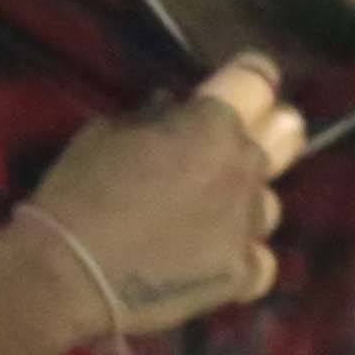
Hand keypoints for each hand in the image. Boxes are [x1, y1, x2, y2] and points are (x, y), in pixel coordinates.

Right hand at [25, 56, 303, 333]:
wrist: (65, 274)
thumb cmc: (77, 191)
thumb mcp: (107, 132)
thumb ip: (157, 117)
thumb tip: (178, 112)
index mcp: (211, 124)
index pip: (259, 80)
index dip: (249, 79)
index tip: (236, 86)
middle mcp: (243, 167)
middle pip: (288, 133)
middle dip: (268, 130)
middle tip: (231, 147)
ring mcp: (248, 223)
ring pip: (269, 201)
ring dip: (243, 203)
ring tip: (204, 217)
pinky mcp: (245, 272)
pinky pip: (261, 258)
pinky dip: (239, 258)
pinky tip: (210, 260)